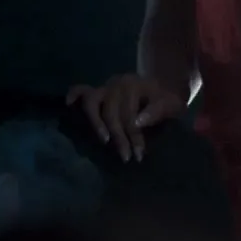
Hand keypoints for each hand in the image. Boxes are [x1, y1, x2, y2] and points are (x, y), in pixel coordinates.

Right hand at [66, 74, 183, 161]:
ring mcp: (106, 86)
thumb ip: (157, 112)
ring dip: (97, 123)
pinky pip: (82, 90)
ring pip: (93, 104)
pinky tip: (69, 105)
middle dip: (119, 137)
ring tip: (104, 141)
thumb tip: (137, 123)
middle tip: (125, 157)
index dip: (134, 137)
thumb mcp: (171, 105)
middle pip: (112, 113)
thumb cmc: (167, 99)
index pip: (130, 115)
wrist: (166, 85)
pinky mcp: (99, 90)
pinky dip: (74, 96)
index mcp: (136, 86)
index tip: (138, 155)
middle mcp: (118, 83)